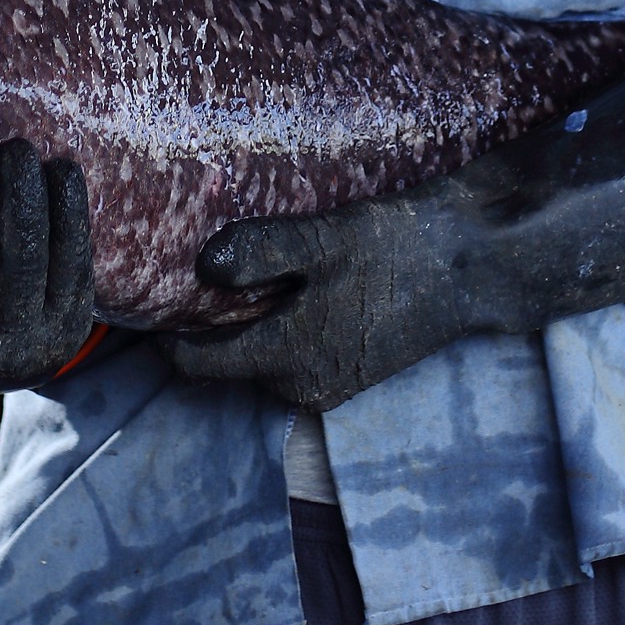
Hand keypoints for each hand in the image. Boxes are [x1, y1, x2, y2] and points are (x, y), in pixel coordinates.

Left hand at [162, 184, 495, 410]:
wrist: (470, 266)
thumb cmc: (396, 248)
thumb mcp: (323, 238)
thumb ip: (260, 252)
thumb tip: (203, 268)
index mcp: (286, 359)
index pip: (197, 364)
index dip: (168, 333)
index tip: (155, 294)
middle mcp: (301, 386)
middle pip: (227, 361)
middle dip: (211, 323)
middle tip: (202, 268)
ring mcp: (328, 386)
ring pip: (260, 358)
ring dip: (249, 323)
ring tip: (253, 268)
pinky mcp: (349, 373)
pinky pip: (291, 356)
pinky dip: (281, 325)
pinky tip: (296, 282)